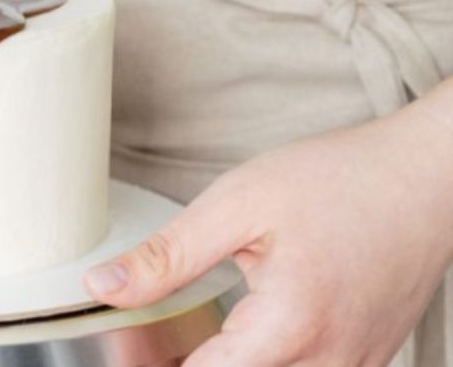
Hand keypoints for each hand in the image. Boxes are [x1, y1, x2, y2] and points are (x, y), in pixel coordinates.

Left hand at [85, 95, 452, 365]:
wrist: (423, 177)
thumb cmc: (340, 181)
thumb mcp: (236, 206)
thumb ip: (167, 258)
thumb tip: (104, 288)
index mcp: (289, 327)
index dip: (149, 364)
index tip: (128, 340)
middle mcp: (327, 362)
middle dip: (181, 364)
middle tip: (154, 329)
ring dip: (223, 363)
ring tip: (192, 329)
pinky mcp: (363, 361)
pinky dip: (260, 358)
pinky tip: (242, 329)